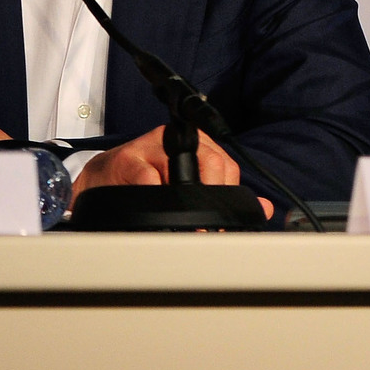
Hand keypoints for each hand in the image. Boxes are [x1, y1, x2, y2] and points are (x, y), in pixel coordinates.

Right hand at [72, 127, 273, 217]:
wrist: (103, 180)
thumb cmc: (148, 182)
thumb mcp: (187, 185)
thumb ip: (224, 194)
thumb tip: (266, 208)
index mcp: (198, 144)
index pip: (226, 166)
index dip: (229, 195)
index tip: (227, 225)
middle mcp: (177, 140)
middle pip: (211, 162)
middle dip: (214, 198)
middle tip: (210, 229)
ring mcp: (151, 146)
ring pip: (182, 169)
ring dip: (187, 201)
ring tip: (190, 226)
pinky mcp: (127, 159)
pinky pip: (148, 178)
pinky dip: (157, 197)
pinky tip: (160, 214)